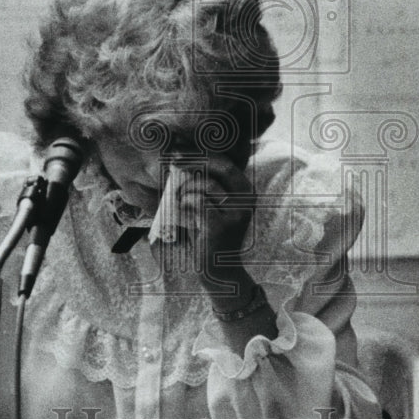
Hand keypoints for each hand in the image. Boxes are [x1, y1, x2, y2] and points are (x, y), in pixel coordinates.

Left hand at [174, 153, 254, 287]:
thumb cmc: (207, 233)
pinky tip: (182, 217)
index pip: (225, 162)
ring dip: (184, 190)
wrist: (216, 270)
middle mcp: (246, 200)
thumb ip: (202, 183)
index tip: (179, 148)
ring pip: (204, 185)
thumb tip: (182, 157)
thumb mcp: (209, 205)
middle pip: (220, 167)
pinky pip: (196, 203)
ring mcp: (236, 213)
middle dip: (193, 160)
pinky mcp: (221, 225)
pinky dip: (183, 206)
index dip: (202, 152)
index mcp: (245, 192)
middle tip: (172, 160)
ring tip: (178, 203)